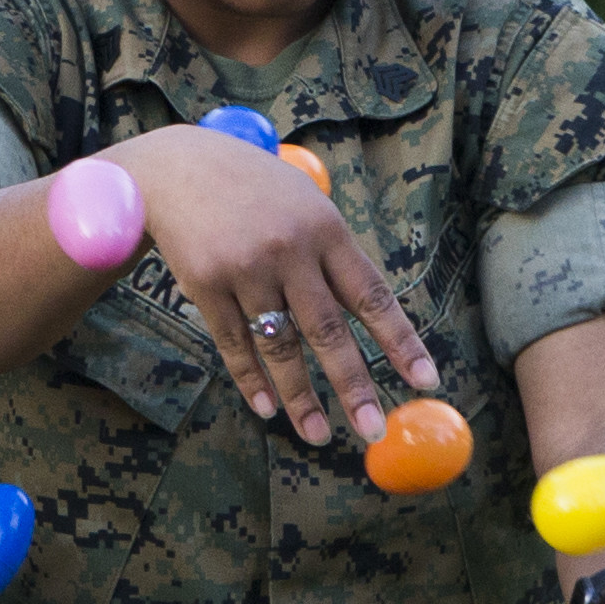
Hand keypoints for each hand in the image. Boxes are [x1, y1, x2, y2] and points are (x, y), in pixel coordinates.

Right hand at [118, 125, 439, 445]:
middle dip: (354, 387)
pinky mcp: (206, 285)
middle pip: (329, 331)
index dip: (400, 341)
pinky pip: (235, 344)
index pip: (371, 295)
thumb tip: (370, 312)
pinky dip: (252, 380)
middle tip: (373, 430)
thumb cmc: (254, 190)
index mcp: (326, 230)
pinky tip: (268, 409)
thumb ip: (333, 253)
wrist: (178, 168)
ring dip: (301, 398)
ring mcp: (246, 270)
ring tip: (317, 435)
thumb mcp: (305, 204)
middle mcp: (290, 251)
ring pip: (281, 347)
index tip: (425, 381)